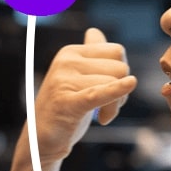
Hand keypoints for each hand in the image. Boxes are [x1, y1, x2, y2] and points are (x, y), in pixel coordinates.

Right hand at [33, 27, 137, 163]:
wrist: (41, 139)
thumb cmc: (65, 107)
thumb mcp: (76, 77)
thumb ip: (89, 55)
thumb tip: (94, 32)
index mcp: (70, 52)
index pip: (116, 51)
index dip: (121, 73)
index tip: (111, 90)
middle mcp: (65, 61)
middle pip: (119, 67)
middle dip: (122, 90)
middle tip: (108, 106)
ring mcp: (64, 81)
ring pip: (114, 82)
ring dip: (116, 104)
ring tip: (103, 115)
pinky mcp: (67, 102)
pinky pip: (99, 92)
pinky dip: (117, 91)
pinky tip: (128, 86)